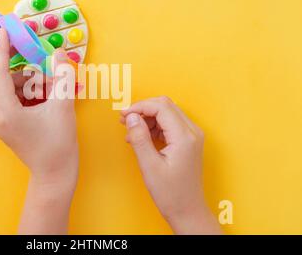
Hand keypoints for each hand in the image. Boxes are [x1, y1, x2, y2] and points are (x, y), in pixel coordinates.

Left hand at [0, 28, 77, 233]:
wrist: (54, 174)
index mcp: (5, 111)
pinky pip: (6, 96)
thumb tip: (58, 52)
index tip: (5, 30)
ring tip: (49, 86)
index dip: (2, 49)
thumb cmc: (59, 144)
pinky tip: (42, 95)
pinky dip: (22, 90)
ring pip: (2, 86)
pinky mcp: (0, 123)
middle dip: (14, 63)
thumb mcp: (63, 107)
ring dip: (23, 79)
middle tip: (32, 55)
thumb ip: (61, 76)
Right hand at [120, 97, 221, 234]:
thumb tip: (131, 117)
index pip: (161, 107)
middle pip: (165, 105)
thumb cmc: (171, 193)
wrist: (188, 210)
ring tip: (131, 132)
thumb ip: (139, 138)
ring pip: (167, 112)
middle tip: (125, 120)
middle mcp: (192, 132)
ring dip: (147, 117)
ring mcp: (192, 136)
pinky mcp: (188, 141)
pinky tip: (141, 137)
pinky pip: (170, 123)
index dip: (139, 107)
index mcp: (184, 137)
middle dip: (143, 109)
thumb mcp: (149, 166)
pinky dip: (154, 126)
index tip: (123, 115)